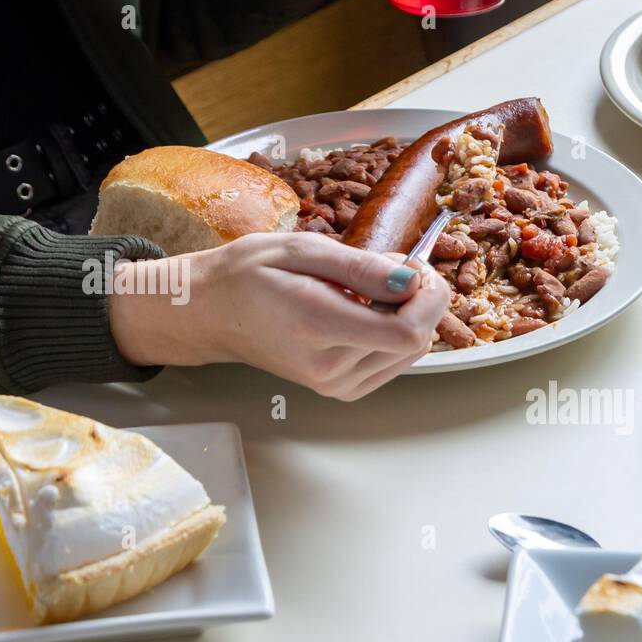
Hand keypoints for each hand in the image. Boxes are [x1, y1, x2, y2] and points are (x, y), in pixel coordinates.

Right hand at [108, 233, 449, 400]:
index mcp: (317, 329)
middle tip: (396, 267)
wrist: (211, 313)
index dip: (429, 299)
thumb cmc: (249, 275)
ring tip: (375, 286)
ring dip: (409, 315)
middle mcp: (330, 369)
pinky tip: (369, 309)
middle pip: (415, 342)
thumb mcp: (303, 250)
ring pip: (410, 353)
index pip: (406, 333)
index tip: (419, 268)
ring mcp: (336, 385)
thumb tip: (411, 280)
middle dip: (422, 300)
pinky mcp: (342, 390)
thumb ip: (361, 268)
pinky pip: (393, 362)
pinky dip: (395, 332)